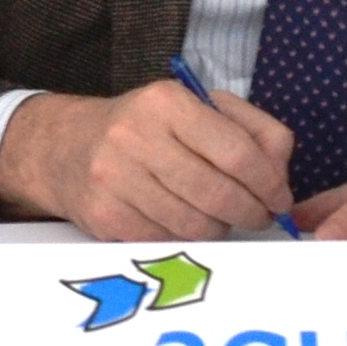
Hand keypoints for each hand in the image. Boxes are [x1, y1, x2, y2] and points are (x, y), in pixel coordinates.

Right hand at [0, 81, 295, 240]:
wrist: (66, 148)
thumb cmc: (146, 128)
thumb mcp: (197, 108)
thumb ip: (253, 130)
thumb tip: (281, 174)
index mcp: (166, 103)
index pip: (238, 153)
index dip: (270, 184)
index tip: (280, 198)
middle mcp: (136, 137)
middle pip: (220, 195)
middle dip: (252, 213)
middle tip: (258, 215)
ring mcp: (115, 179)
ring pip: (196, 226)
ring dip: (219, 228)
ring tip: (216, 215)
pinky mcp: (105, 216)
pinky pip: (167, 242)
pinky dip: (185, 239)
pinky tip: (181, 221)